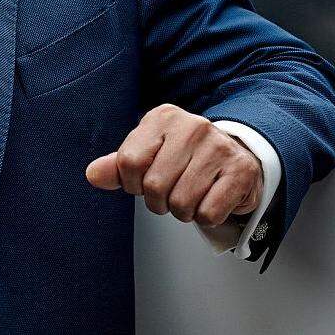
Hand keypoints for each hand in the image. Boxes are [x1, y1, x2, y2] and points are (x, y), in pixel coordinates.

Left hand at [84, 103, 263, 226]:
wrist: (235, 154)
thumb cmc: (185, 156)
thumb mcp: (148, 152)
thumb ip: (118, 165)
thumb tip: (93, 175)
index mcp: (162, 117)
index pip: (129, 162)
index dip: (132, 184)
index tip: (143, 183)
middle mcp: (192, 126)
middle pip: (155, 186)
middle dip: (159, 202)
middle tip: (170, 194)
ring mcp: (219, 147)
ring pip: (182, 203)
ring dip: (182, 212)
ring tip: (190, 196)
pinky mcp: (241, 171)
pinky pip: (209, 212)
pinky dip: (205, 217)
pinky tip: (210, 199)